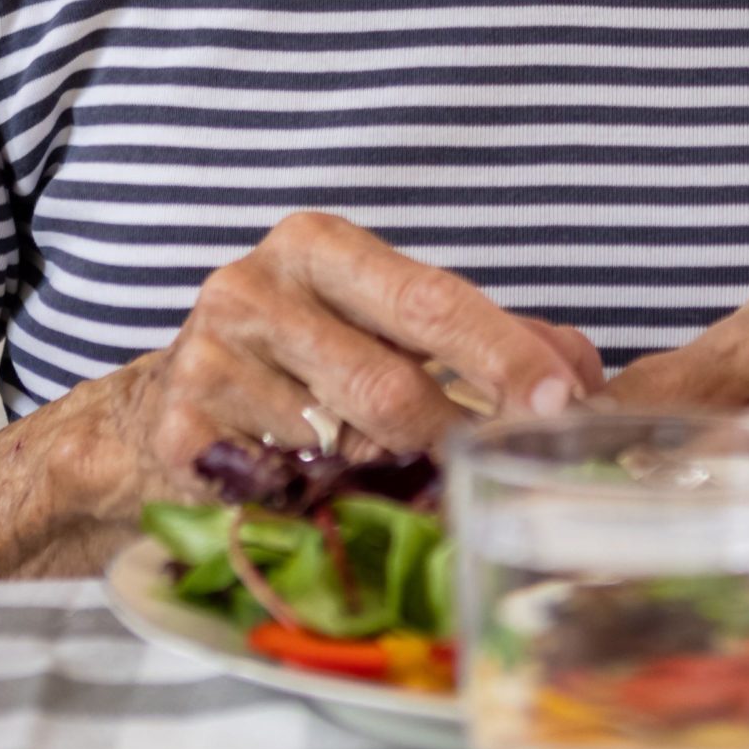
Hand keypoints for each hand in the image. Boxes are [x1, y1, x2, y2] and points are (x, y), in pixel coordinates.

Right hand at [88, 212, 603, 511]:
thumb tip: (580, 373)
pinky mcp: (180, 434)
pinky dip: (326, 501)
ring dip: (391, 477)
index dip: (504, 354)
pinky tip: (330, 494)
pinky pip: (287, 488)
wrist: (169, 399)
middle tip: (500, 464)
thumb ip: (488, 336)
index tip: (559, 399)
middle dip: (458, 433)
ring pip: (341, 446)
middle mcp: (253, 289)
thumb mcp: (388, 322)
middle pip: (387, 381)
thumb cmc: (307, 352)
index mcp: (320, 247)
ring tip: (408, 479)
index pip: (432, 300)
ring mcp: (207, 361)